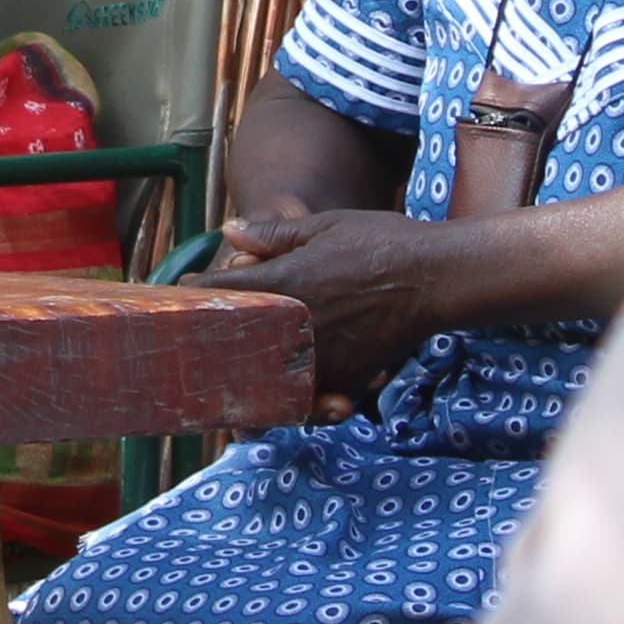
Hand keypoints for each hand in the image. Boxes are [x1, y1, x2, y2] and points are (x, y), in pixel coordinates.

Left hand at [209, 201, 454, 411]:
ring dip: (248, 374)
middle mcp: (294, 326)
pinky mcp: (345, 377)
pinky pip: (307, 396)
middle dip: (213, 341)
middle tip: (196, 340)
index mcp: (283, 283)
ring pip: (266, 379)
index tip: (187, 294)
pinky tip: (285, 386)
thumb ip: (272, 235)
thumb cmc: (381, 242)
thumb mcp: (324, 227)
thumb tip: (228, 233)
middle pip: (233, 345)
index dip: (197, 294)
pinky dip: (293, 394)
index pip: (220, 294)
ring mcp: (319, 356)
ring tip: (234, 371)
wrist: (435, 278)